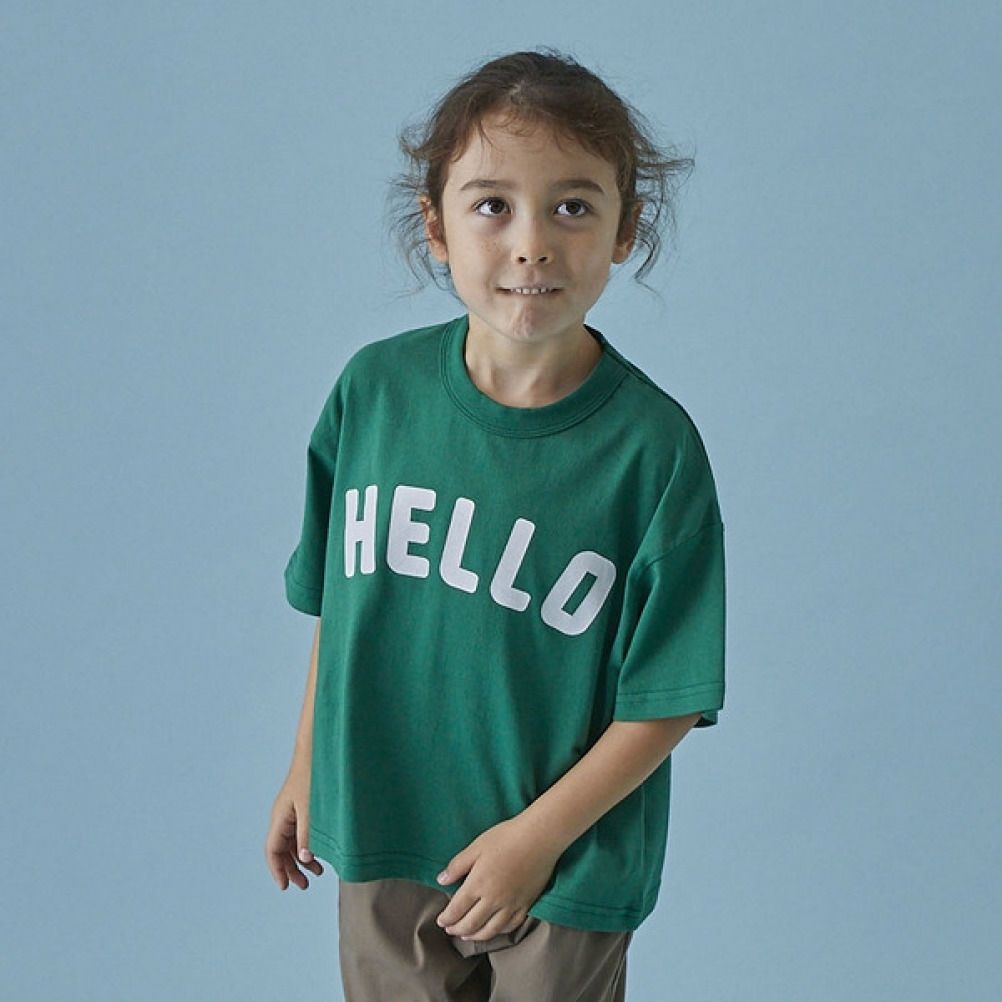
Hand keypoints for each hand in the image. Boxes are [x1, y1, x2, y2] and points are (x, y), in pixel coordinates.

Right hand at [264, 764, 323, 889]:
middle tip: (304, 885)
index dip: (278, 870)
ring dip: (301, 859)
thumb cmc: (314, 776)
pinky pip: (300, 833)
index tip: (286, 887)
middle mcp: (283, 816)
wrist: (319, 750)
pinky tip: (319, 853)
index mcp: (280, 817)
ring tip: (317, 873)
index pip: (273, 851)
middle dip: (291, 869)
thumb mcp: (312, 809)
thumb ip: (308, 834)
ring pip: (292, 842)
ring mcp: (292, 811)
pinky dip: (308, 845)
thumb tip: (304, 859)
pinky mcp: (302, 807)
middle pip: (281, 850)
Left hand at [434, 817, 561, 941]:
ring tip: (467, 936)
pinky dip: (498, 932)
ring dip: (475, 936)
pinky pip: (511, 926)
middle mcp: (493, 899)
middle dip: (457, 929)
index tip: (441, 921)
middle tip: (450, 930)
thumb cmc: (506, 837)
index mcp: (478, 884)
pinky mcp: (526, 904)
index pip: (456, 909)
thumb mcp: (476, 846)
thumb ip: (457, 865)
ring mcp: (511, 904)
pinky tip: (493, 930)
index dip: (446, 918)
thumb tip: (441, 880)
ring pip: (490, 930)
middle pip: (471, 924)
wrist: (539, 837)